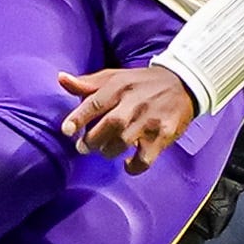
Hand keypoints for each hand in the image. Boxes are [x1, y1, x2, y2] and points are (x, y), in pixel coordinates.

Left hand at [57, 64, 198, 173]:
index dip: (78, 117)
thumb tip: (61, 79)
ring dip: (108, 151)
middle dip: (91, 140)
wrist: (182, 84)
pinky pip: (145, 158)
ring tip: (104, 151)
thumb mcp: (114, 77)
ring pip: (123, 142)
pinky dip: (133, 166)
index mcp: (119, 86)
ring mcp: (150, 120)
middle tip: (83, 147)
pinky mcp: (164, 135)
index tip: (66, 130)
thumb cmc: (141, 83)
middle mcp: (135, 102)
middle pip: (109, 125)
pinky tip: (128, 163)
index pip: (95, 102)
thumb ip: (87, 83)